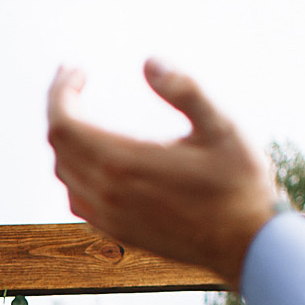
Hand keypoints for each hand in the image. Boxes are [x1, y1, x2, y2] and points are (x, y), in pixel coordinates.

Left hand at [46, 60, 278, 287]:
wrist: (246, 244)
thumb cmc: (238, 183)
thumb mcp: (221, 126)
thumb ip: (185, 90)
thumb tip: (149, 61)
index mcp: (124, 162)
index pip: (63, 123)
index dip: (60, 91)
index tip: (76, 69)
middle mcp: (108, 193)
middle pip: (58, 144)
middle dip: (61, 106)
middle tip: (76, 81)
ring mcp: (110, 217)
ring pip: (64, 172)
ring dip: (66, 139)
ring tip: (82, 112)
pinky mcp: (118, 232)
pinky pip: (77, 198)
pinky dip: (74, 171)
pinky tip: (93, 158)